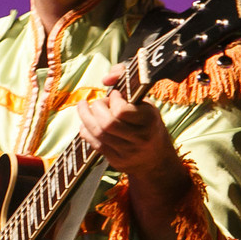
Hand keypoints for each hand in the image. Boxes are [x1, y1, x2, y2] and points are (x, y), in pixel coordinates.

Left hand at [75, 64, 178, 179]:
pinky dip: (85, 131)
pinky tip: (85, 123)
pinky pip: (95, 145)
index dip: (113, 100)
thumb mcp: (144, 102)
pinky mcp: (117, 161)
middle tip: (99, 102)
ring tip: (84, 107)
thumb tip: (107, 78)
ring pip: (98, 134)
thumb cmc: (147, 123)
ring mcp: (128, 152)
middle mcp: (140, 138)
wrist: (157, 158)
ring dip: (85, 117)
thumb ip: (127, 80)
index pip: (122, 111)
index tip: (114, 95)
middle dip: (96, 108)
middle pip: (107, 123)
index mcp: (149, 120)